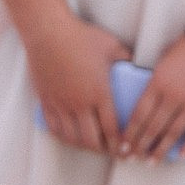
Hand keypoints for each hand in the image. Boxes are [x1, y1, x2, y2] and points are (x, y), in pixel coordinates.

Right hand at [24, 15, 132, 154]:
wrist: (48, 32)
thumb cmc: (82, 37)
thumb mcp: (111, 46)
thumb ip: (126, 58)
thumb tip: (138, 65)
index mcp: (99, 93)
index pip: (112, 129)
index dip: (119, 144)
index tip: (125, 150)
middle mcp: (80, 104)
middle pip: (92, 140)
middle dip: (104, 150)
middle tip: (111, 152)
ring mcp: (61, 104)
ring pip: (72, 138)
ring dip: (84, 146)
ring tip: (93, 146)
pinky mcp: (46, 101)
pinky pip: (54, 128)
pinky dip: (64, 137)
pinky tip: (71, 136)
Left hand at [121, 33, 184, 162]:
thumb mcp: (163, 59)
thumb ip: (155, 81)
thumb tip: (147, 99)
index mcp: (158, 84)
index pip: (139, 115)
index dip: (130, 133)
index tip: (123, 145)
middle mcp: (173, 98)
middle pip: (153, 128)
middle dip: (141, 145)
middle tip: (133, 158)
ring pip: (173, 134)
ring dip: (161, 150)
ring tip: (152, 161)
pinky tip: (182, 156)